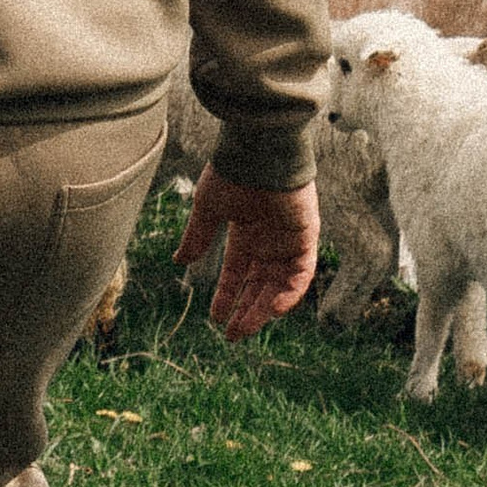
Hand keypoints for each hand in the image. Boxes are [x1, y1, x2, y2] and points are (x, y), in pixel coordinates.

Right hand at [174, 171, 320, 340]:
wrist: (259, 150)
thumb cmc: (232, 173)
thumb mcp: (208, 209)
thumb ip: (198, 236)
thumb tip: (180, 261)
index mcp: (246, 233)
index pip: (238, 273)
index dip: (226, 295)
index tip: (215, 318)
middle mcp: (268, 240)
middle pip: (259, 285)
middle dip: (246, 310)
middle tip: (232, 335)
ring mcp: (288, 241)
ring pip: (279, 285)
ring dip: (264, 309)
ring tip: (246, 328)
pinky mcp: (306, 238)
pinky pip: (302, 274)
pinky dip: (290, 294)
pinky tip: (271, 309)